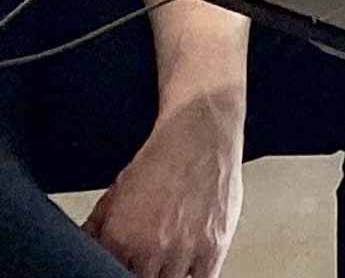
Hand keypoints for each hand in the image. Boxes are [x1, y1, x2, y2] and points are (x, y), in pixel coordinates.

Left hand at [83, 87, 239, 277]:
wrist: (200, 135)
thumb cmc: (160, 161)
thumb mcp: (113, 196)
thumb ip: (93, 231)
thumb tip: (77, 251)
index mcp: (119, 239)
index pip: (107, 273)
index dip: (111, 271)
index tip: (117, 266)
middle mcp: (150, 249)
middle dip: (138, 274)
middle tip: (144, 264)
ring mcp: (183, 251)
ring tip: (163, 266)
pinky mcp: (213, 248)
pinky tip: (186, 270)